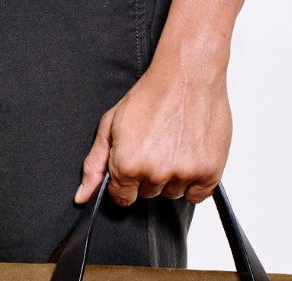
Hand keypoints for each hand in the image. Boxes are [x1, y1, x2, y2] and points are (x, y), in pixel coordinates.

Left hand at [74, 60, 231, 207]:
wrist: (188, 72)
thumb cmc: (151, 94)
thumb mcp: (111, 125)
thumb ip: (94, 165)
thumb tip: (83, 197)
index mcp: (128, 165)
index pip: (123, 197)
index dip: (127, 182)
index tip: (136, 163)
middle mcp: (155, 173)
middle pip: (149, 194)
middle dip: (151, 175)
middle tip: (158, 145)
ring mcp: (183, 173)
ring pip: (173, 193)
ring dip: (174, 177)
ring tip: (176, 145)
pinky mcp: (208, 171)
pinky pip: (198, 195)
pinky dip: (196, 181)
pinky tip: (191, 156)